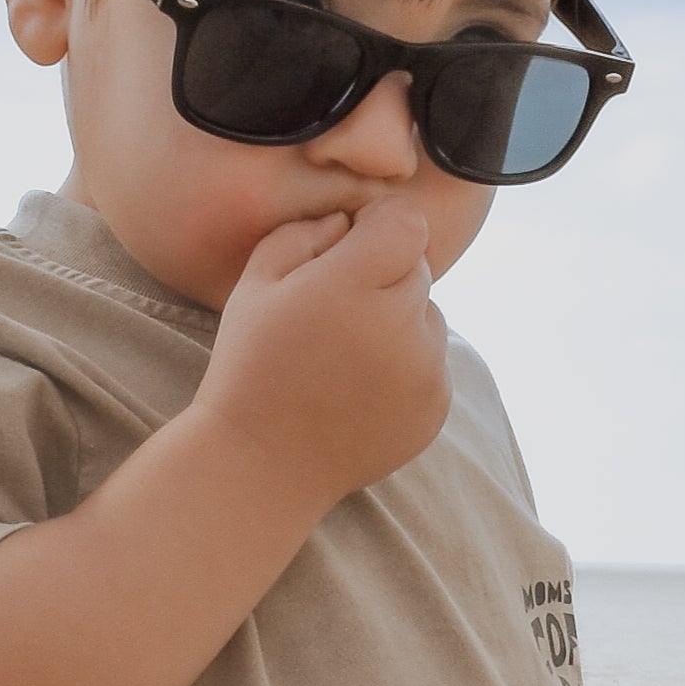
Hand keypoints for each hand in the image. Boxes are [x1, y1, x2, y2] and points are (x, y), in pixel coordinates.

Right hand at [191, 197, 450, 515]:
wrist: (262, 464)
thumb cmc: (250, 368)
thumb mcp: (255, 285)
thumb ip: (303, 233)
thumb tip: (349, 221)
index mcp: (350, 288)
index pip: (406, 223)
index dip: (378, 225)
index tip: (350, 245)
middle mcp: (399, 328)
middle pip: (418, 268)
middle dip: (384, 276)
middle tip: (335, 311)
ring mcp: (424, 372)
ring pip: (430, 315)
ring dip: (399, 322)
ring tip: (346, 356)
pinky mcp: (435, 408)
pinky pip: (434, 362)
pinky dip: (407, 366)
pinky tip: (359, 388)